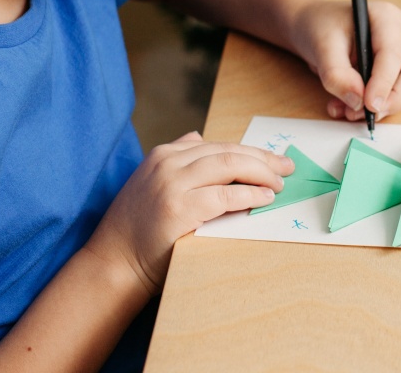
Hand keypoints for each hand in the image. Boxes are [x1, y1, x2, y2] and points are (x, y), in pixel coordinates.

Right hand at [85, 132, 293, 294]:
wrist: (113, 263)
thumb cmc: (138, 228)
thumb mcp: (151, 182)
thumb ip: (177, 159)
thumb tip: (199, 137)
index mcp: (163, 155)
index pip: (218, 146)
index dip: (250, 152)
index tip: (273, 160)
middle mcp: (167, 163)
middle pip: (227, 151)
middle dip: (262, 158)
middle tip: (286, 167)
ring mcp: (172, 184)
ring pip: (229, 166)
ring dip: (260, 173)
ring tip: (279, 183)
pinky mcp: (179, 208)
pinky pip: (225, 195)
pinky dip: (249, 194)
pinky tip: (264, 198)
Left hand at [293, 0, 400, 122]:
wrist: (315, 27)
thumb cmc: (321, 27)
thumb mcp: (321, 46)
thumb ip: (337, 74)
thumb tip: (357, 101)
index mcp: (386, 16)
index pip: (394, 53)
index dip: (383, 82)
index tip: (369, 105)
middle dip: (392, 100)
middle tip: (366, 116)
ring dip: (383, 106)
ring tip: (349, 111)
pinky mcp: (399, 67)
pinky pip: (397, 92)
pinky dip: (377, 106)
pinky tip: (350, 107)